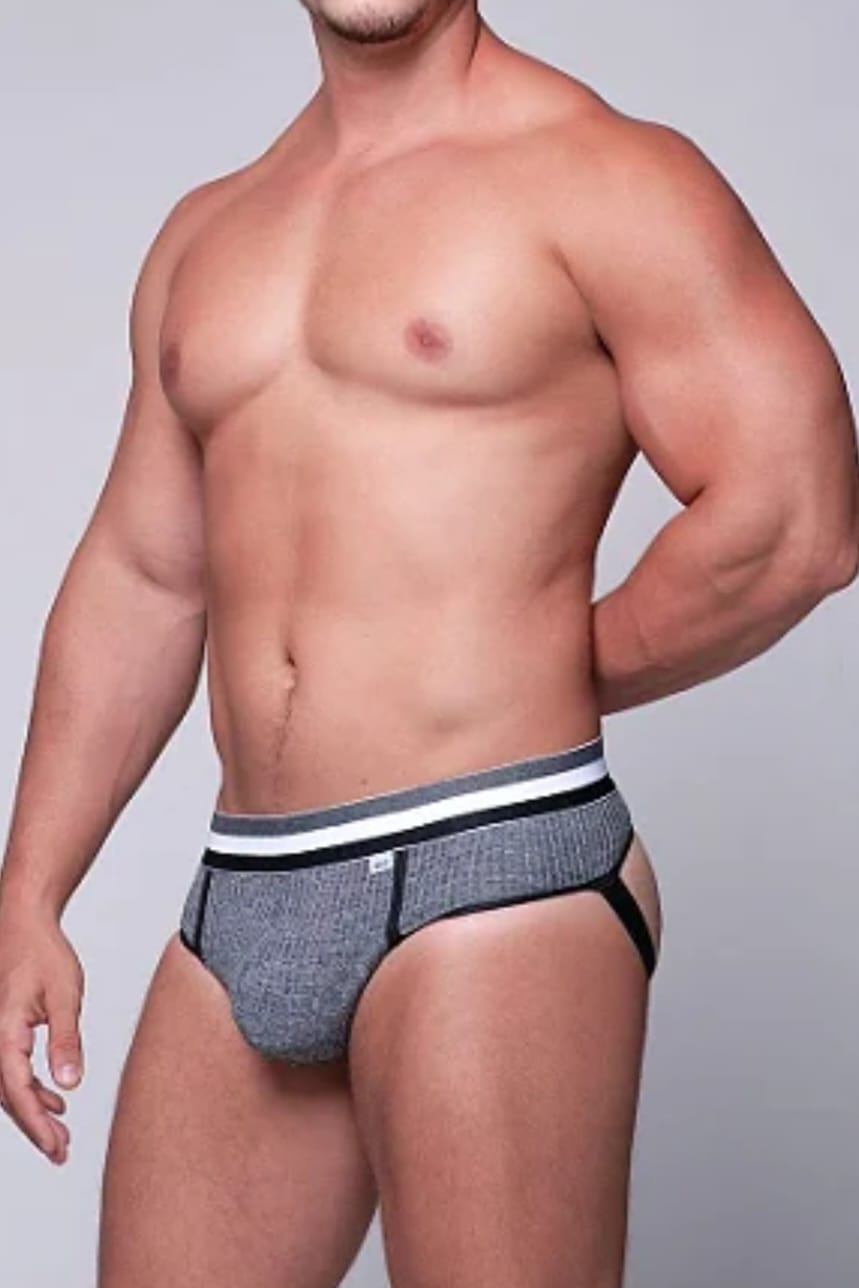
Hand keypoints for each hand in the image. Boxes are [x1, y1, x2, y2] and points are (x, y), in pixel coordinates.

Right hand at [0, 908, 84, 1164]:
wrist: (21, 920)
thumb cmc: (42, 951)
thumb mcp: (65, 994)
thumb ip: (66, 1040)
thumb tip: (70, 1084)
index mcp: (4, 1032)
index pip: (18, 1091)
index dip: (37, 1124)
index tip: (57, 1147)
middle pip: (9, 1097)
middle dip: (35, 1127)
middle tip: (61, 1153)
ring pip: (8, 1086)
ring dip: (33, 1111)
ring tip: (62, 1133)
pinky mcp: (1, 1029)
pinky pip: (10, 1069)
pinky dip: (30, 1088)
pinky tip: (54, 1098)